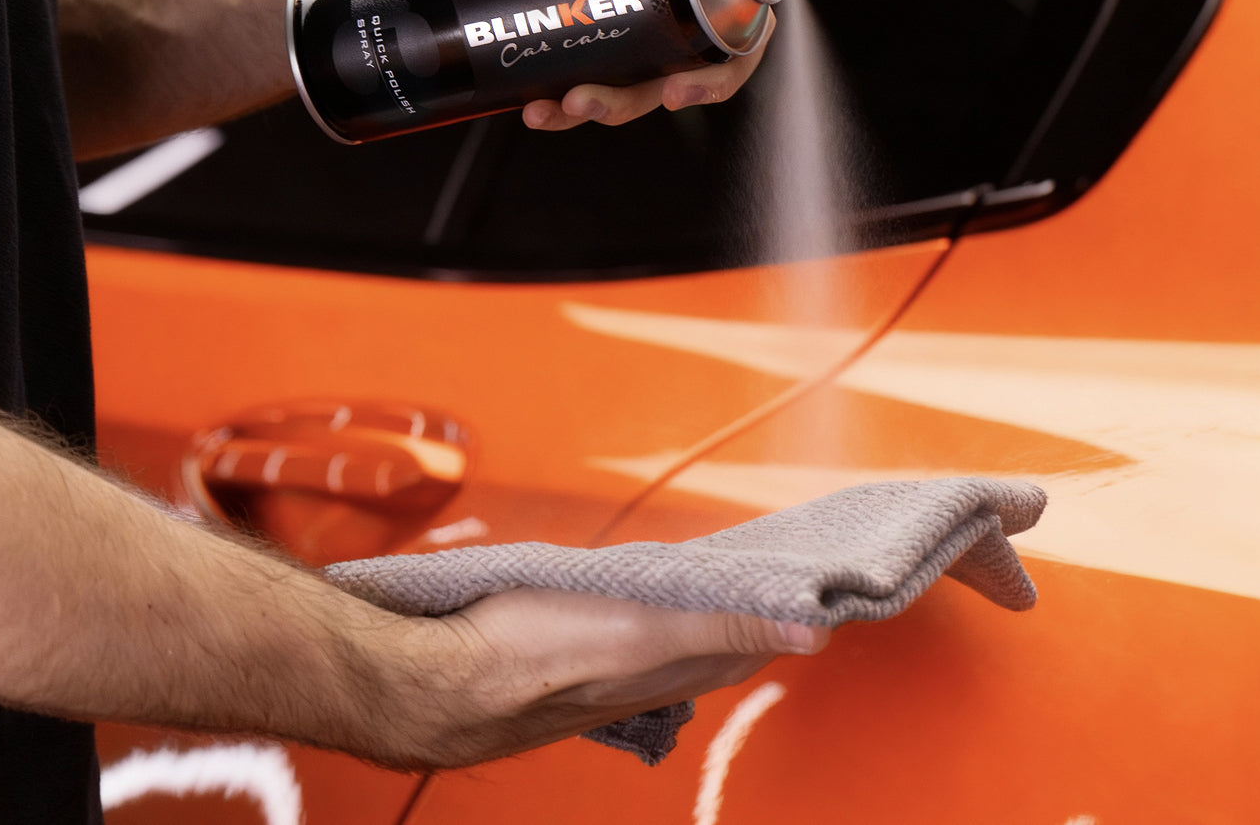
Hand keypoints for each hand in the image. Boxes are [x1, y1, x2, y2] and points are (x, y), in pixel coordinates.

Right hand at [376, 587, 829, 768]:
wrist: (440, 686)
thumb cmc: (529, 655)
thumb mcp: (643, 626)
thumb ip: (727, 619)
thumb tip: (814, 628)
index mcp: (677, 663)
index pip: (757, 637)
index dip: (789, 611)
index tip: (819, 581)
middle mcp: (651, 673)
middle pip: (723, 640)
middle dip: (756, 609)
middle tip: (782, 573)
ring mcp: (610, 668)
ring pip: (679, 639)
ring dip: (709, 612)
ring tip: (729, 584)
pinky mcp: (573, 657)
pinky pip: (635, 635)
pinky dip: (658, 615)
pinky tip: (647, 605)